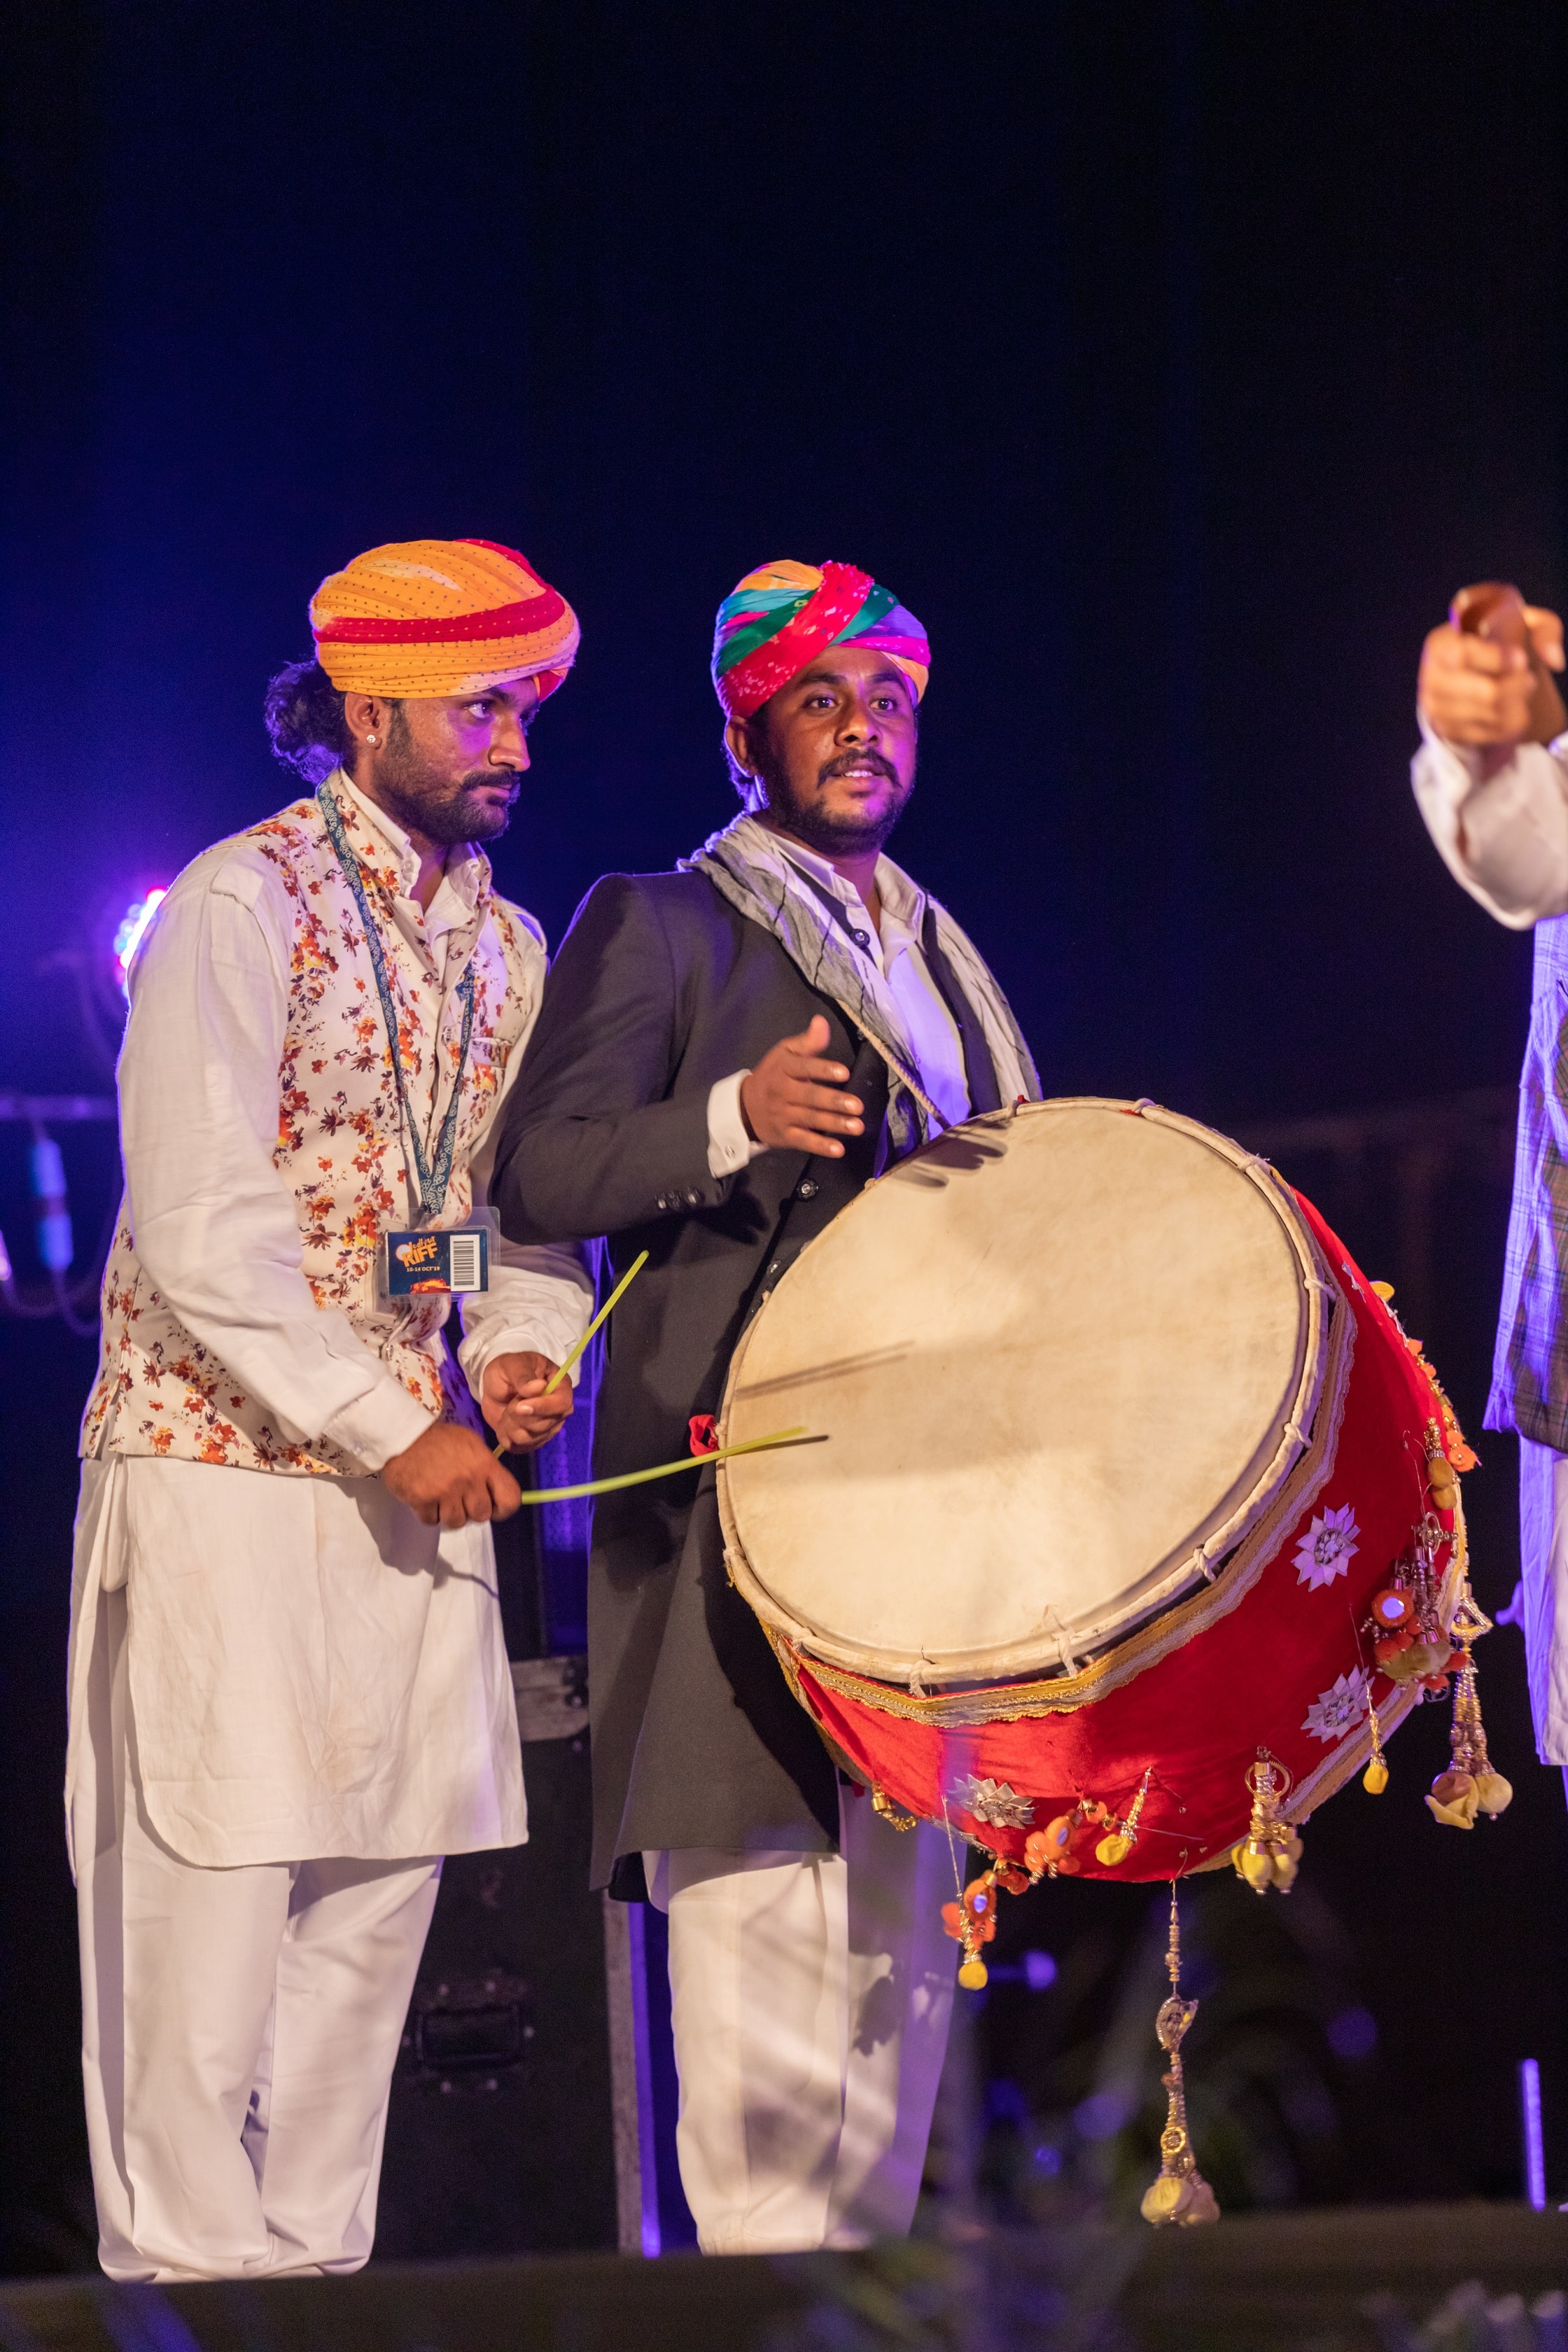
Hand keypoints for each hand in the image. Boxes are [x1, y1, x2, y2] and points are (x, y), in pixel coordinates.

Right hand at [383, 1423, 521, 1528]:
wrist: (403, 1435)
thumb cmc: (439, 1440)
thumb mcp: (471, 1445)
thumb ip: (486, 1469)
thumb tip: (494, 1493)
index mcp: (485, 1464)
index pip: (510, 1499)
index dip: (503, 1508)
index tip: (493, 1507)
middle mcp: (469, 1480)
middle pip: (482, 1515)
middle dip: (471, 1510)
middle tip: (459, 1498)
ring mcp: (446, 1492)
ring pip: (457, 1522)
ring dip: (449, 1513)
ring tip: (441, 1497)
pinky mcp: (423, 1500)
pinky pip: (433, 1521)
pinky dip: (429, 1513)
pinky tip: (426, 1498)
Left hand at [481, 1350, 573, 1454]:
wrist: (495, 1386)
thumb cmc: (508, 1370)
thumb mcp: (512, 1364)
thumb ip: (523, 1375)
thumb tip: (538, 1387)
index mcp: (560, 1386)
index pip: (562, 1403)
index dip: (542, 1407)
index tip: (519, 1406)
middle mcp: (558, 1410)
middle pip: (544, 1424)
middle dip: (518, 1416)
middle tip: (510, 1402)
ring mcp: (547, 1428)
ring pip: (529, 1438)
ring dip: (510, 1425)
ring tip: (507, 1411)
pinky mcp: (533, 1441)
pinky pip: (519, 1447)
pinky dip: (505, 1436)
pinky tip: (504, 1423)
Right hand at [740, 1015, 864, 1157]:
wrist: (743, 1107)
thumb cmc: (772, 1075)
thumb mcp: (784, 1052)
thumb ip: (807, 1041)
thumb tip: (822, 1022)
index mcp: (784, 1068)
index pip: (804, 1068)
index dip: (824, 1070)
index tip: (844, 1072)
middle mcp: (783, 1092)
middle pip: (810, 1097)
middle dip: (834, 1101)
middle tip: (857, 1106)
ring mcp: (783, 1116)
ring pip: (810, 1119)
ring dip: (834, 1124)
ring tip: (857, 1126)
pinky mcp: (785, 1136)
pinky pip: (803, 1141)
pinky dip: (820, 1146)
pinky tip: (838, 1149)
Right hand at [1418, 593, 1565, 748]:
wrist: (1474, 670)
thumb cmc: (1498, 639)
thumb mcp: (1521, 620)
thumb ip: (1545, 629)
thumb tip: (1554, 660)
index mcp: (1440, 643)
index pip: (1463, 654)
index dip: (1497, 658)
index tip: (1522, 659)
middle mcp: (1431, 678)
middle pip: (1486, 692)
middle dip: (1518, 686)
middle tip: (1529, 678)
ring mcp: (1437, 709)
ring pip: (1493, 715)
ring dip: (1519, 702)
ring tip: (1523, 689)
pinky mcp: (1449, 732)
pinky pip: (1492, 733)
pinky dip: (1512, 721)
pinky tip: (1515, 707)